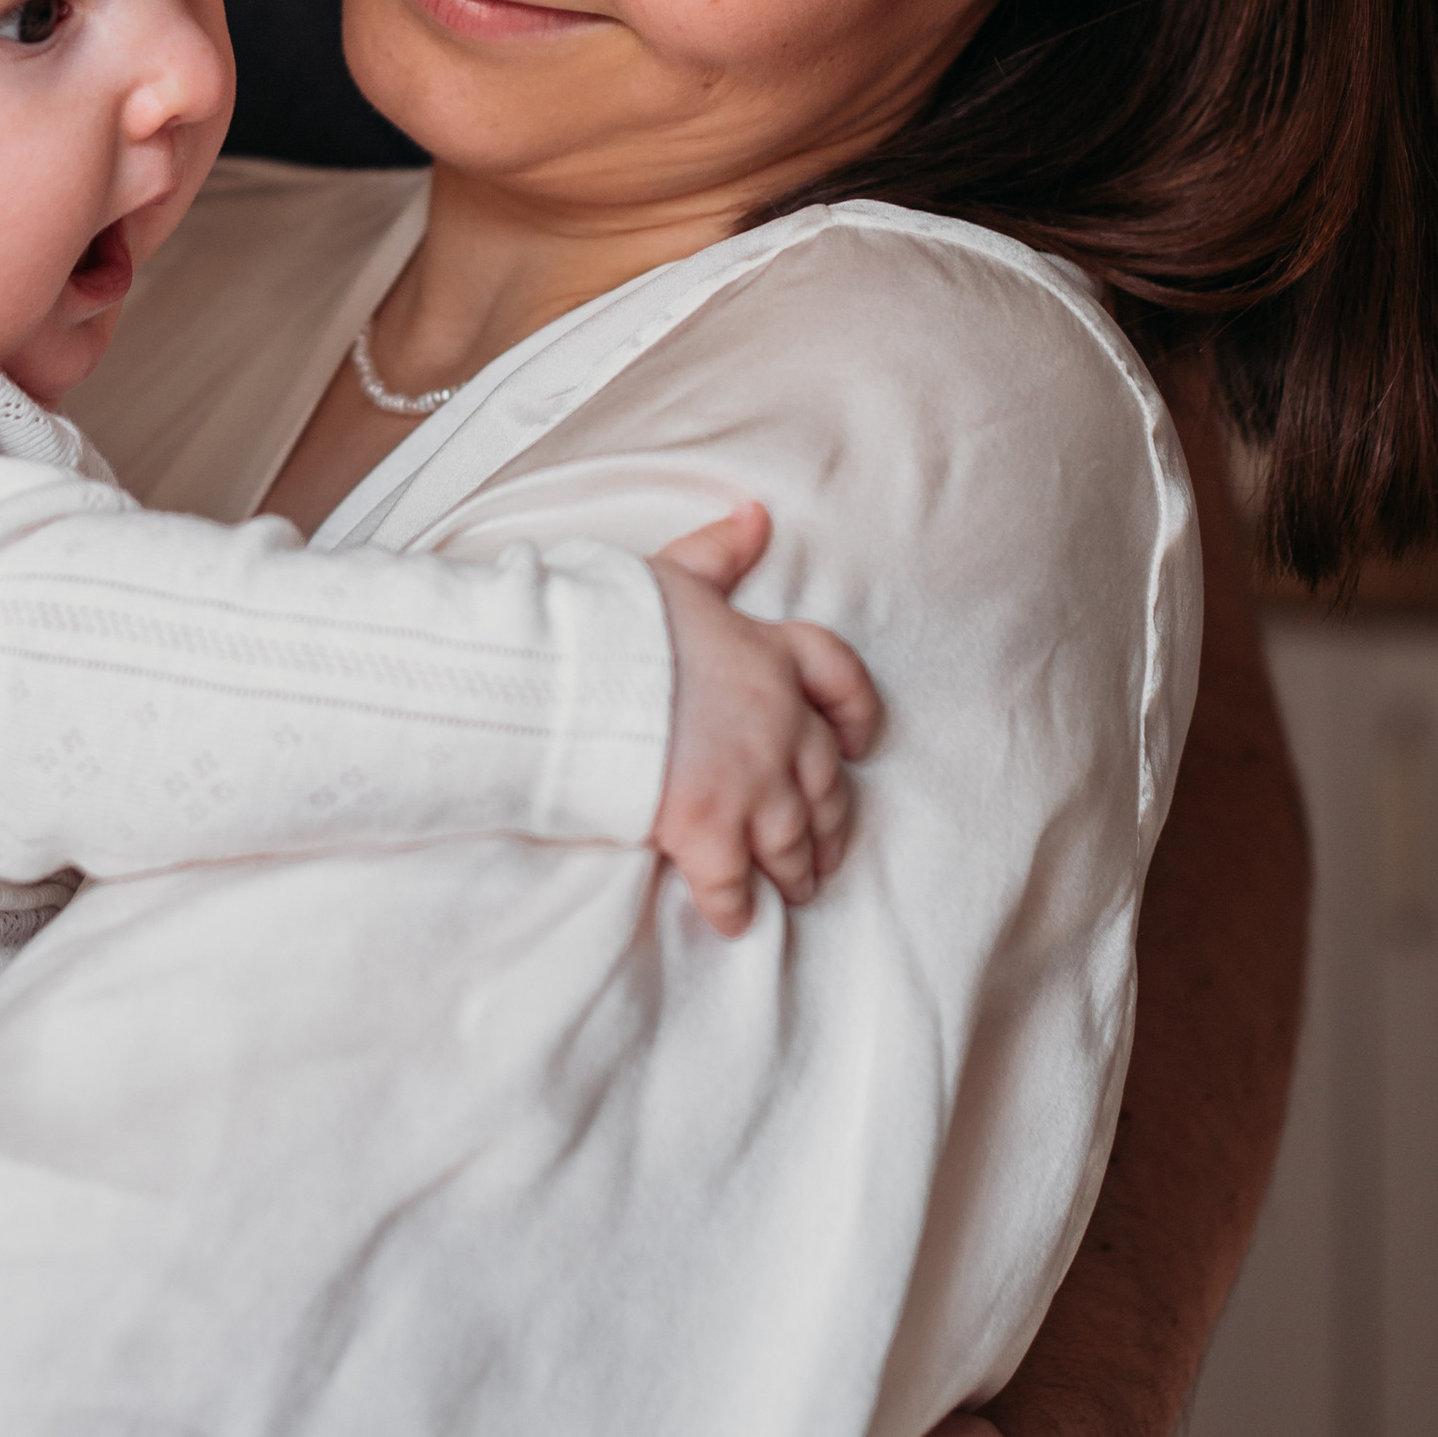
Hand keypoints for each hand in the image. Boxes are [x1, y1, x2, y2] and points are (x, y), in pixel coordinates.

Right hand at [649, 505, 879, 935]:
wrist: (577, 680)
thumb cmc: (617, 621)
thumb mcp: (675, 573)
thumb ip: (721, 551)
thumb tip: (757, 513)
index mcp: (772, 657)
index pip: (841, 679)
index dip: (856, 712)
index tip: (860, 740)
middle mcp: (778, 726)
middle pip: (825, 779)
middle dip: (829, 817)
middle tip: (826, 843)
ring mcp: (751, 785)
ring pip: (793, 839)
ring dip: (798, 869)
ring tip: (798, 889)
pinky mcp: (710, 834)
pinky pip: (736, 885)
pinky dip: (738, 909)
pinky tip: (737, 923)